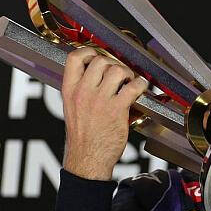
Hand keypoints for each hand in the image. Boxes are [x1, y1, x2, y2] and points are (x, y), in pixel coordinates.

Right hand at [61, 47, 148, 180]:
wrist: (87, 159)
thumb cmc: (82, 136)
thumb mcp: (72, 108)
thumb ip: (81, 89)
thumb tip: (97, 74)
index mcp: (69, 90)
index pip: (75, 58)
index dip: (89, 51)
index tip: (99, 55)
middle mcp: (83, 92)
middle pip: (101, 60)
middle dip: (114, 62)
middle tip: (119, 72)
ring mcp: (100, 101)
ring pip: (118, 70)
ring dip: (128, 73)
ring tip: (129, 81)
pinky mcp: (117, 110)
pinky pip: (133, 87)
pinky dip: (141, 84)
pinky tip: (140, 88)